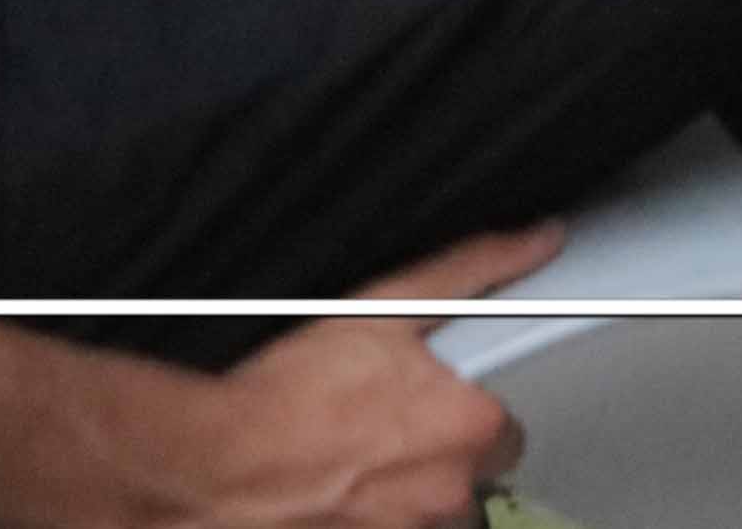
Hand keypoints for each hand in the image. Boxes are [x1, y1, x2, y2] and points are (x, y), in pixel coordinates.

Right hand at [153, 233, 552, 527]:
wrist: (205, 470)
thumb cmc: (286, 398)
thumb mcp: (387, 309)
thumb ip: (473, 271)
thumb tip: (536, 241)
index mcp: (470, 432)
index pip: (505, 433)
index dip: (465, 417)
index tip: (427, 410)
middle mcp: (448, 497)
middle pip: (466, 485)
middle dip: (431, 465)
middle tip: (373, 438)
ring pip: (420, 521)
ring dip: (394, 503)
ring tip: (340, 471)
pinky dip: (359, 525)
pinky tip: (323, 502)